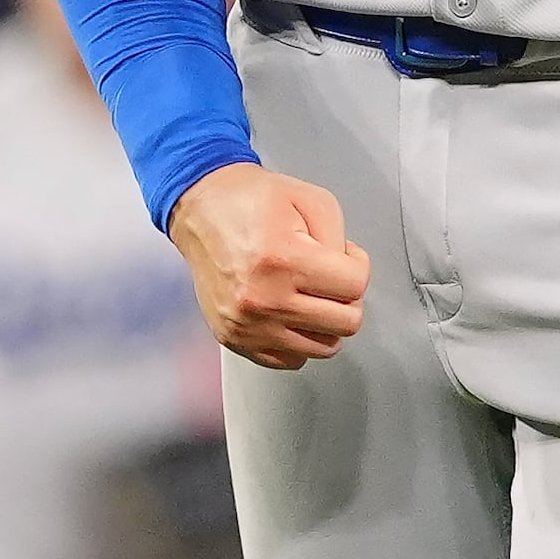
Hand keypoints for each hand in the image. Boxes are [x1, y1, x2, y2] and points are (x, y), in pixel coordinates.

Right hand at [166, 162, 369, 368]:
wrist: (200, 209)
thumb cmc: (249, 201)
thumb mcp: (311, 198)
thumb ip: (340, 238)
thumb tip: (348, 276)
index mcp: (283, 260)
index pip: (355, 286)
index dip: (358, 265)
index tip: (346, 257)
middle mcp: (263, 299)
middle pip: (345, 323)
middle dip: (347, 296)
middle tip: (330, 276)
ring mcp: (247, 325)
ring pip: (323, 347)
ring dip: (325, 320)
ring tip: (308, 292)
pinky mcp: (235, 339)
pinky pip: (291, 360)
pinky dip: (299, 338)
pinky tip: (291, 311)